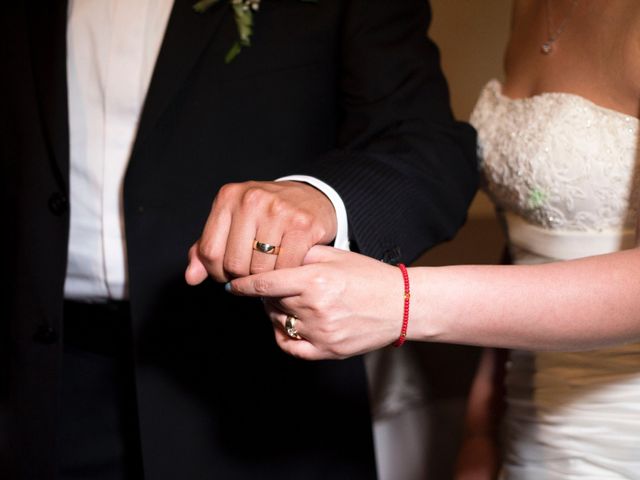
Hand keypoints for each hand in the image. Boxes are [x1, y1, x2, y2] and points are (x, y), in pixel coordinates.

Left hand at [185, 181, 336, 283]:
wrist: (311, 197)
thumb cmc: (265, 214)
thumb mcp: (232, 223)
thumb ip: (208, 249)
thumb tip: (191, 278)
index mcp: (228, 197)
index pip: (209, 251)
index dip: (216, 272)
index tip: (227, 274)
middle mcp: (251, 199)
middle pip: (234, 263)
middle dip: (241, 277)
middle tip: (251, 273)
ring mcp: (279, 211)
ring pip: (260, 269)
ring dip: (264, 278)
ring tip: (268, 270)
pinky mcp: (303, 225)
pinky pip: (286, 267)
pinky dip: (285, 274)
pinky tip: (286, 266)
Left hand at [228, 246, 403, 359]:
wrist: (401, 305)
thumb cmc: (369, 276)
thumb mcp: (336, 255)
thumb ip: (302, 255)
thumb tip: (271, 255)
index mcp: (316, 280)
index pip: (266, 284)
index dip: (244, 286)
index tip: (232, 286)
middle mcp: (316, 308)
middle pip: (271, 303)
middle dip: (267, 295)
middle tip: (276, 288)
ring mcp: (321, 332)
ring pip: (279, 323)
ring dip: (277, 313)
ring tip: (291, 302)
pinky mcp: (328, 350)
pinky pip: (291, 347)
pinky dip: (284, 336)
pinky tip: (289, 324)